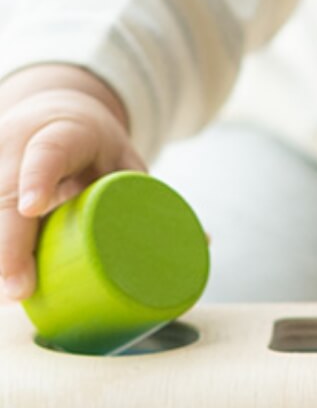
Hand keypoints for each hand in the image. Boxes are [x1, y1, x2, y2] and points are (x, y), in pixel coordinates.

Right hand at [0, 75, 145, 301]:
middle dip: (6, 244)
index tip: (30, 207)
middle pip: (2, 193)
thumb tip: (204, 242)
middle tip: (18, 290)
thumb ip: (152, 197)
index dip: (36, 178)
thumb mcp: (121, 160)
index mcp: (64, 133)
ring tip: (6, 293)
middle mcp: (18, 144)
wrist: (54, 114)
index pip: (46, 152)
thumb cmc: (93, 149)